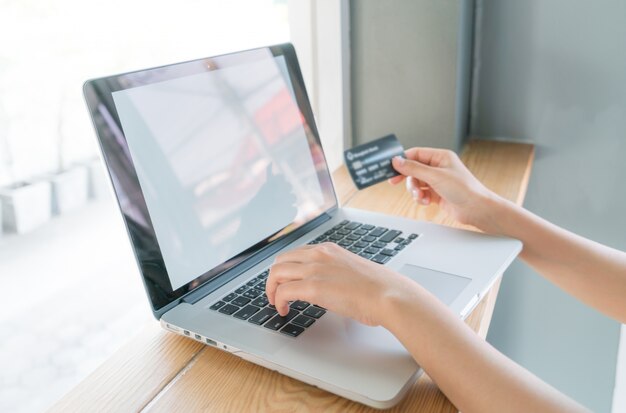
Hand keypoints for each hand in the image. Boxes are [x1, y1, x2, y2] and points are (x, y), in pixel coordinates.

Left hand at [266, 242, 413, 325]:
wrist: (388, 295)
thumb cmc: (378, 288)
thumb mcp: (351, 271)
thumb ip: (335, 273)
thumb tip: (328, 287)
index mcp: (328, 249)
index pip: (295, 253)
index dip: (285, 269)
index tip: (284, 281)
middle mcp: (318, 255)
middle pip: (280, 260)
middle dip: (274, 279)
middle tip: (276, 294)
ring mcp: (314, 269)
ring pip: (276, 273)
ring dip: (272, 290)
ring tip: (277, 303)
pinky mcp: (313, 287)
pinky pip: (283, 291)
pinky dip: (278, 302)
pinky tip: (284, 311)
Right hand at [389, 148, 498, 230]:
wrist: (476, 209)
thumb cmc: (464, 189)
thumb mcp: (435, 176)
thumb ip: (414, 168)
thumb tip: (397, 161)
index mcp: (440, 157)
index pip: (415, 154)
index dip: (403, 160)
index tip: (391, 167)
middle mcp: (439, 167)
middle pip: (413, 169)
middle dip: (407, 178)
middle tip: (394, 182)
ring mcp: (438, 181)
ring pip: (416, 183)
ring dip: (414, 191)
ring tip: (420, 196)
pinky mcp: (437, 194)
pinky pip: (421, 193)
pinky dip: (420, 198)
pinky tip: (425, 202)